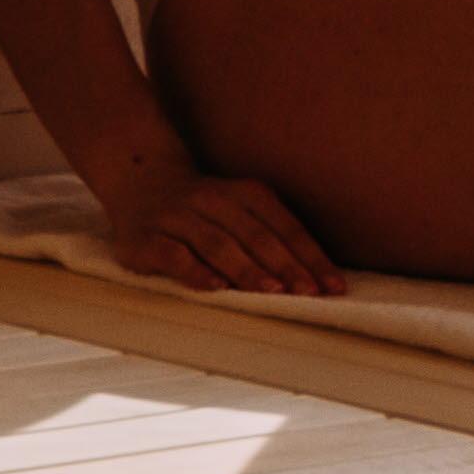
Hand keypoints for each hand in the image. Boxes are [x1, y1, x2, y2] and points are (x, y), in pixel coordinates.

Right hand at [111, 168, 346, 297]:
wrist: (140, 182)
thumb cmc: (205, 209)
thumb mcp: (241, 210)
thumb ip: (271, 237)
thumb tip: (314, 279)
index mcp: (245, 192)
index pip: (285, 226)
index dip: (310, 256)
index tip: (333, 285)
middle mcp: (213, 199)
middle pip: (256, 235)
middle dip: (286, 266)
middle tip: (309, 291)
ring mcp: (179, 217)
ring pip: (218, 244)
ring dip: (248, 269)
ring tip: (272, 291)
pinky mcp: (147, 238)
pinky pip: (174, 255)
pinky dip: (196, 272)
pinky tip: (216, 288)